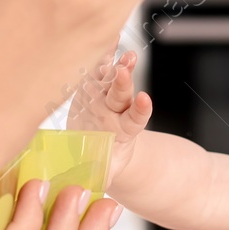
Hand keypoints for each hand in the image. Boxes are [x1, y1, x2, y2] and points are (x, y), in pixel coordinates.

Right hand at [68, 49, 151, 179]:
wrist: (103, 148)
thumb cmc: (101, 161)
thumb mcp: (102, 173)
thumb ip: (98, 176)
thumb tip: (84, 191)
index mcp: (120, 132)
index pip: (134, 119)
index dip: (140, 110)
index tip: (145, 101)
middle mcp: (114, 112)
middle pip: (121, 95)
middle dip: (124, 81)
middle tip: (126, 69)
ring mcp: (104, 98)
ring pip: (113, 80)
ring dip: (118, 65)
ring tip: (124, 53)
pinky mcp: (92, 88)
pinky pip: (98, 70)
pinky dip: (104, 55)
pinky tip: (109, 38)